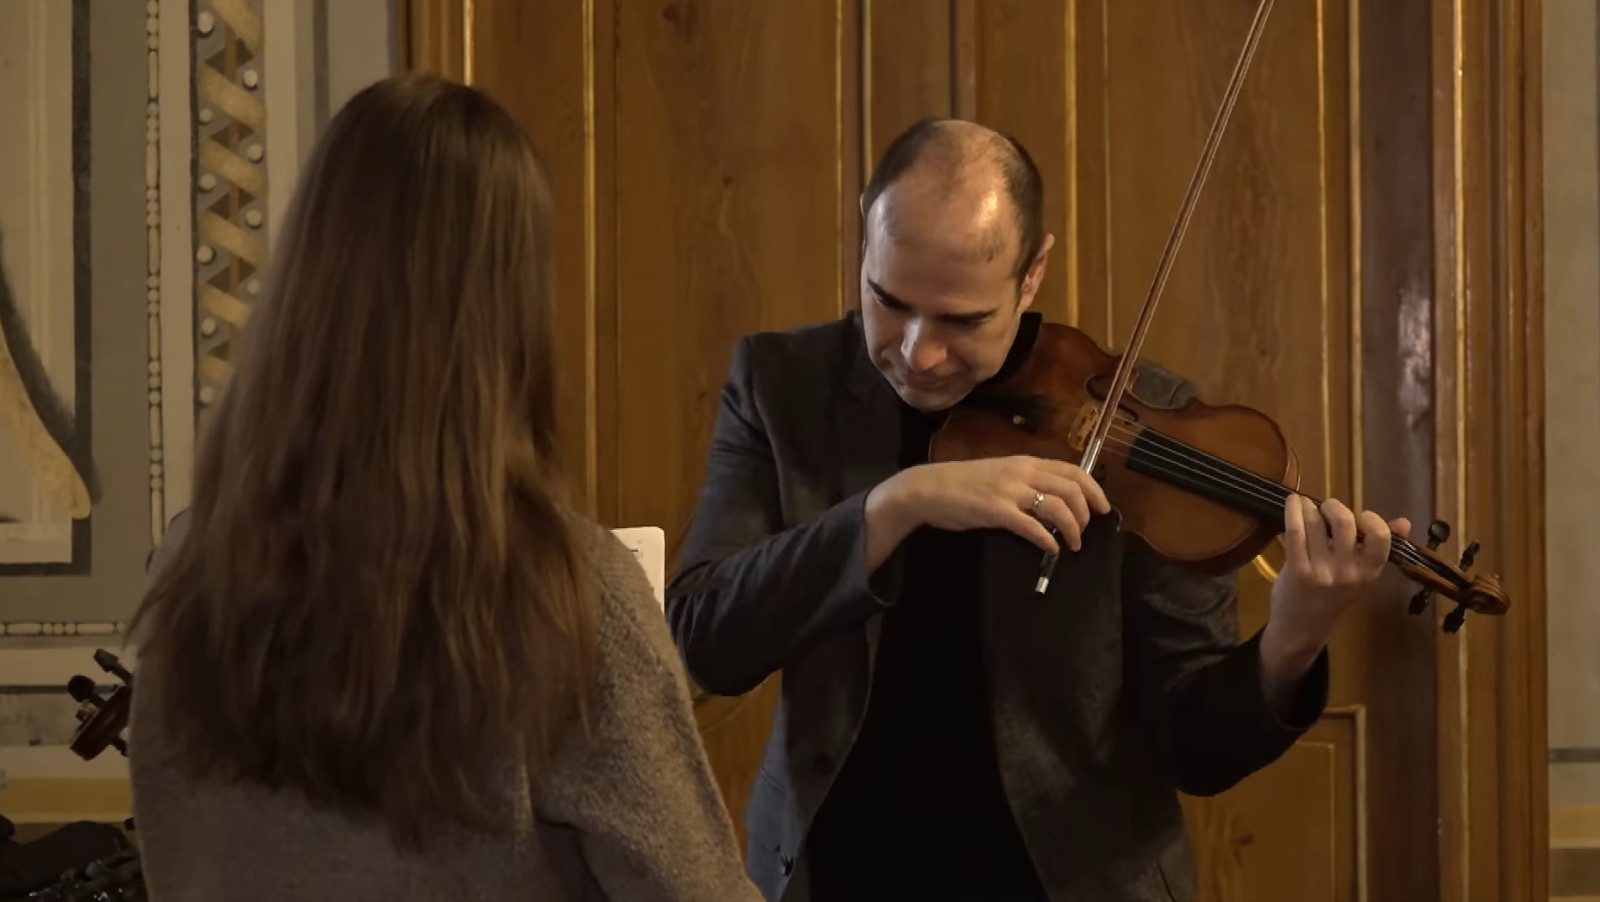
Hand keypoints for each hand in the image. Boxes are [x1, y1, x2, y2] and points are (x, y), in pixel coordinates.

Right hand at [863, 455, 1109, 570]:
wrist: (927, 489)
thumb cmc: (962, 483)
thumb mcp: (999, 473)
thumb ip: (1025, 482)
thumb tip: (1050, 499)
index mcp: (1025, 462)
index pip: (1073, 470)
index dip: (1094, 489)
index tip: (1103, 508)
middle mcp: (1023, 472)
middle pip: (1073, 489)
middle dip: (1086, 514)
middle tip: (1085, 531)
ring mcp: (1010, 491)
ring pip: (1059, 507)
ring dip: (1072, 529)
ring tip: (1072, 545)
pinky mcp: (997, 511)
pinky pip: (1033, 527)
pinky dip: (1048, 541)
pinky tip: (1051, 550)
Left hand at [1263, 495, 1411, 666]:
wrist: (1302, 626)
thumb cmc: (1333, 595)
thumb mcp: (1361, 574)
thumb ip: (1378, 547)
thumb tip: (1404, 521)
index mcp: (1369, 571)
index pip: (1380, 537)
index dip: (1371, 519)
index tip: (1360, 516)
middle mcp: (1347, 571)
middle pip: (1344, 523)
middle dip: (1334, 507)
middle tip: (1327, 509)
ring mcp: (1321, 571)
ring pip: (1316, 523)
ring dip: (1309, 507)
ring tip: (1305, 506)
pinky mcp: (1296, 569)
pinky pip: (1295, 531)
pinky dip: (1292, 511)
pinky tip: (1292, 502)